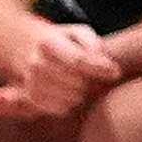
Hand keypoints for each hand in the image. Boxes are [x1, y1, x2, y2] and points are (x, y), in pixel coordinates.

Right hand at [0, 21, 120, 118]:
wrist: (26, 49)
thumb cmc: (62, 40)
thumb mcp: (79, 32)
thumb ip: (93, 43)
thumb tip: (102, 60)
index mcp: (48, 43)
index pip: (78, 60)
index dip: (99, 68)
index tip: (116, 72)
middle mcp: (35, 63)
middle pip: (74, 82)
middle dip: (92, 81)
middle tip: (100, 75)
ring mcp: (30, 83)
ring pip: (67, 98)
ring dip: (82, 93)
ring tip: (85, 82)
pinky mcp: (30, 99)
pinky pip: (57, 109)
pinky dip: (70, 104)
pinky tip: (74, 93)